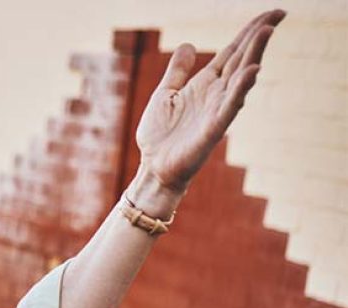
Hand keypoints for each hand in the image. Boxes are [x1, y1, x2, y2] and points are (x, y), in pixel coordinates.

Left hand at [135, 10, 283, 193]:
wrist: (153, 167)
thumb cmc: (158, 135)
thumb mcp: (164, 93)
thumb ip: (178, 70)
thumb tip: (188, 44)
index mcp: (205, 84)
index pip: (233, 52)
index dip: (249, 32)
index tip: (270, 14)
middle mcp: (216, 93)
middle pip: (242, 58)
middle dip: (259, 35)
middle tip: (279, 13)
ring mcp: (217, 109)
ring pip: (241, 77)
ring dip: (254, 54)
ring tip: (267, 31)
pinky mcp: (214, 128)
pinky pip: (231, 105)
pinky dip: (241, 88)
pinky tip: (252, 72)